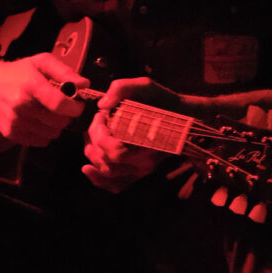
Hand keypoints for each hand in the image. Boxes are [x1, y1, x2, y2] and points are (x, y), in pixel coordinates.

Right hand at [0, 52, 89, 146]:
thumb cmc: (17, 72)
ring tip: (49, 114)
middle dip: (66, 116)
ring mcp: (15, 122)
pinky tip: (39, 121)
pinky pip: (40, 141)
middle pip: (58, 122)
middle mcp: (22, 106)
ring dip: (55, 126)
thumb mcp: (40, 62)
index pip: (60, 104)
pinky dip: (44, 134)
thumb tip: (84, 84)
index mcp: (31, 85)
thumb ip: (64, 72)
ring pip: (51, 134)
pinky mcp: (11, 133)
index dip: (75, 108)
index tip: (77, 105)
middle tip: (63, 109)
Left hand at [81, 76, 182, 192]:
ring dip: (92, 156)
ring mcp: (142, 171)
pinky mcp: (138, 174)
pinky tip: (88, 169)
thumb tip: (102, 105)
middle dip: (93, 140)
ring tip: (91, 138)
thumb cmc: (162, 101)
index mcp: (147, 143)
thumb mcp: (145, 85)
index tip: (102, 115)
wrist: (183, 117)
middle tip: (97, 122)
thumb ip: (121, 88)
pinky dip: (99, 181)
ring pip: (107, 173)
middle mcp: (145, 163)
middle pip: (106, 161)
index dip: (98, 132)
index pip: (111, 149)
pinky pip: (116, 186)